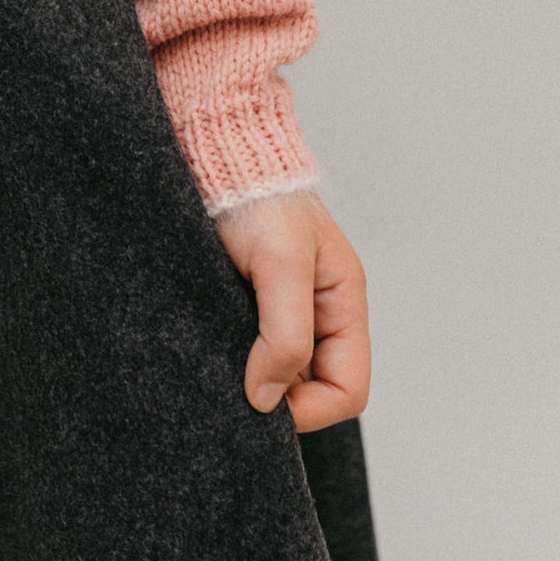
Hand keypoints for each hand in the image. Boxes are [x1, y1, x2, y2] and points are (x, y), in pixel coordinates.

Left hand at [215, 192, 369, 431]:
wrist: (217, 151)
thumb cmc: (261, 196)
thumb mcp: (282, 264)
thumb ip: (286, 334)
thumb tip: (267, 400)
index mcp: (343, 304)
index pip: (348, 389)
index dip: (312, 409)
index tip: (263, 401)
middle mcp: (317, 314)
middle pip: (313, 388)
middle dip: (280, 396)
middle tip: (236, 384)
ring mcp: (281, 310)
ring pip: (279, 372)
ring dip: (252, 376)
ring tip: (220, 359)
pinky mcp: (246, 303)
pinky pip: (248, 349)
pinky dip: (232, 356)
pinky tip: (210, 344)